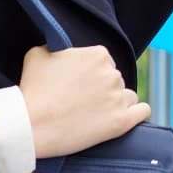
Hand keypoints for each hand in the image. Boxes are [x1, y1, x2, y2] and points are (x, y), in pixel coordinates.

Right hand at [19, 45, 150, 158]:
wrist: (30, 124)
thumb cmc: (32, 89)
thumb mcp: (39, 54)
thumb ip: (57, 48)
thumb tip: (62, 53)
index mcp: (98, 55)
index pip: (104, 62)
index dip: (91, 75)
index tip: (78, 86)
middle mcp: (112, 73)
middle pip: (115, 79)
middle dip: (101, 89)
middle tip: (81, 102)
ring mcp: (118, 98)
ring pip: (127, 96)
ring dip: (116, 102)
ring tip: (96, 114)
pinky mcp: (121, 122)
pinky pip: (142, 111)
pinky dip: (136, 113)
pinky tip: (127, 117)